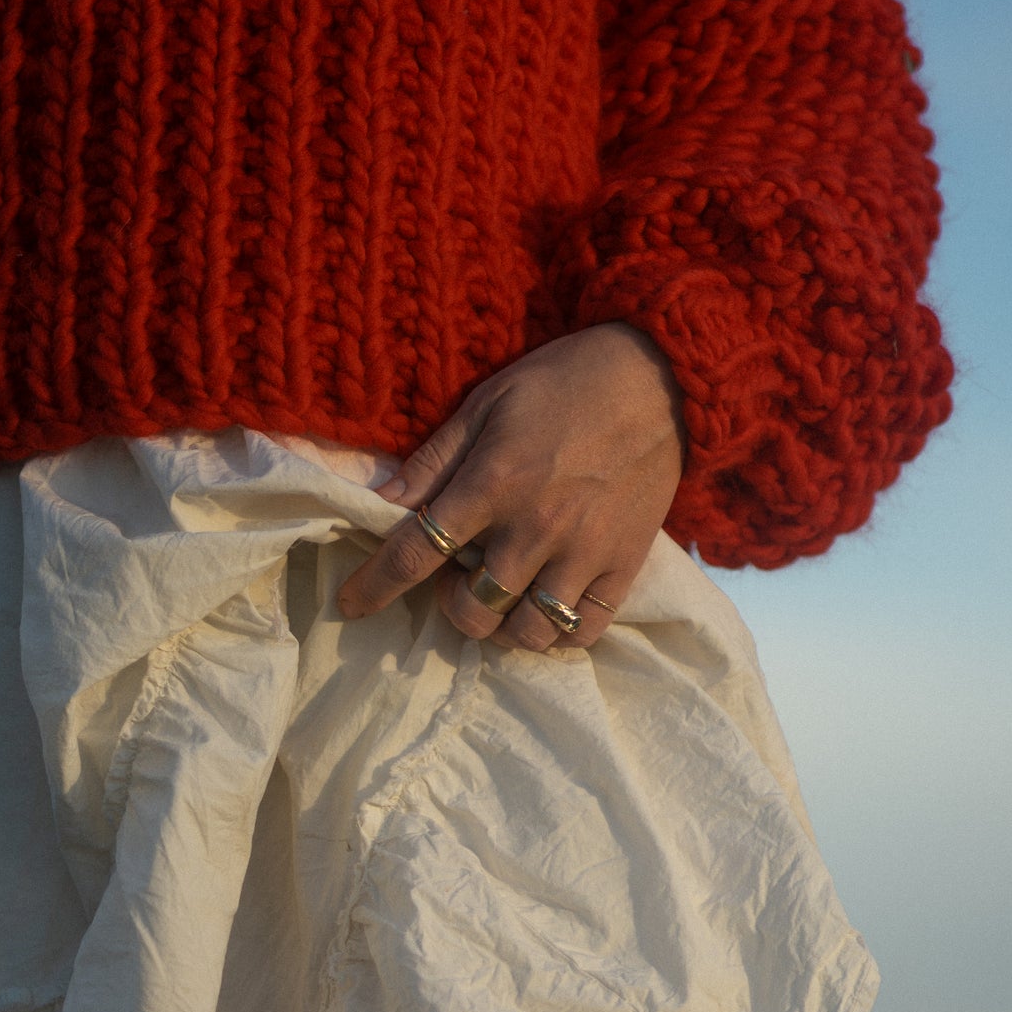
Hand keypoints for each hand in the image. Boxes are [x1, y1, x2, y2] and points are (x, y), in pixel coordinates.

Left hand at [336, 323, 685, 648]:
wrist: (660, 378)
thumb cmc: (564, 383)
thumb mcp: (488, 402)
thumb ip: (435, 459)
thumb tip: (383, 502)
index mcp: (493, 484)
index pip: (417, 552)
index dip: (375, 585)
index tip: (350, 605)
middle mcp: (535, 529)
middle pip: (472, 610)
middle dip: (451, 605)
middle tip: (458, 580)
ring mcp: (583, 554)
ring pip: (526, 633)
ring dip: (501, 626)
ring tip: (503, 598)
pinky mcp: (623, 566)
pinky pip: (582, 631)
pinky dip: (556, 633)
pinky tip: (546, 607)